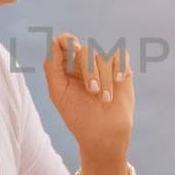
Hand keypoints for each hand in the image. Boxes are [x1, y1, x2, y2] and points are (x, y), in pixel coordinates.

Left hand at [43, 32, 134, 157]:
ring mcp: (104, 66)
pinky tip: (118, 81)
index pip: (64, 42)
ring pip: (104, 55)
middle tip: (92, 91)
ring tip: (105, 99)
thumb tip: (54, 40)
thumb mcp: (58, 92)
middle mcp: (84, 64)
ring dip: (105, 78)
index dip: (68, 41)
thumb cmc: (78, 116)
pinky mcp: (121, 70)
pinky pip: (121, 55)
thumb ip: (52, 66)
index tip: (74, 50)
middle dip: (90, 71)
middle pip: (86, 50)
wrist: (104, 134)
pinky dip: (120, 66)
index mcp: (66, 68)